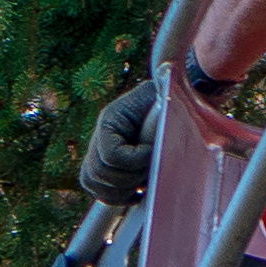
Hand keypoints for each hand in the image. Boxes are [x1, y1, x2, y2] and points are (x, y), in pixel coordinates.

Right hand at [78, 80, 164, 210]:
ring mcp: (97, 155)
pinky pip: (100, 192)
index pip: (111, 154)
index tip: (154, 153)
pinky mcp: (104, 171)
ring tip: (144, 180)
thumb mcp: (165, 93)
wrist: (168, 113)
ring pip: (96, 183)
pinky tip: (139, 191)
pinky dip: (119, 197)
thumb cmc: (169, 103)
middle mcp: (98, 138)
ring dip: (123, 189)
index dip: (135, 159)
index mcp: (109, 121)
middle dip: (129, 177)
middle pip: (99, 172)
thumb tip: (167, 69)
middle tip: (151, 169)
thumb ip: (164, 87)